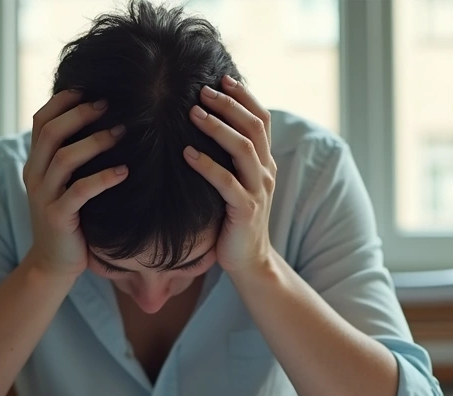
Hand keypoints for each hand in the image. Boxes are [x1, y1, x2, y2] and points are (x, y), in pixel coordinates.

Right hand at [22, 91, 128, 277]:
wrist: (54, 263)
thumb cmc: (69, 219)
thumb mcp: (65, 183)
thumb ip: (73, 156)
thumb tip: (106, 122)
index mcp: (36, 162)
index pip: (42, 120)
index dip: (64, 100)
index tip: (91, 87)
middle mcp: (36, 175)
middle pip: (52, 132)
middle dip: (81, 113)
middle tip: (109, 104)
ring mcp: (45, 196)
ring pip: (65, 158)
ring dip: (95, 141)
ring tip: (122, 132)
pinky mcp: (58, 217)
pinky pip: (81, 191)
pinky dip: (103, 178)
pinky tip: (124, 171)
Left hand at [184, 75, 277, 275]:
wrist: (248, 260)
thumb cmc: (234, 219)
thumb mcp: (236, 183)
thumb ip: (229, 158)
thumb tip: (204, 125)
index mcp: (265, 162)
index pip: (262, 119)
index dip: (245, 97)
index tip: (223, 78)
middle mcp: (265, 172)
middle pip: (253, 128)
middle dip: (229, 105)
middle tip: (202, 90)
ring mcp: (258, 190)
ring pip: (244, 149)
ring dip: (218, 127)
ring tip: (194, 113)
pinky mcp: (245, 210)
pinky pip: (226, 182)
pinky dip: (207, 165)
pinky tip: (187, 153)